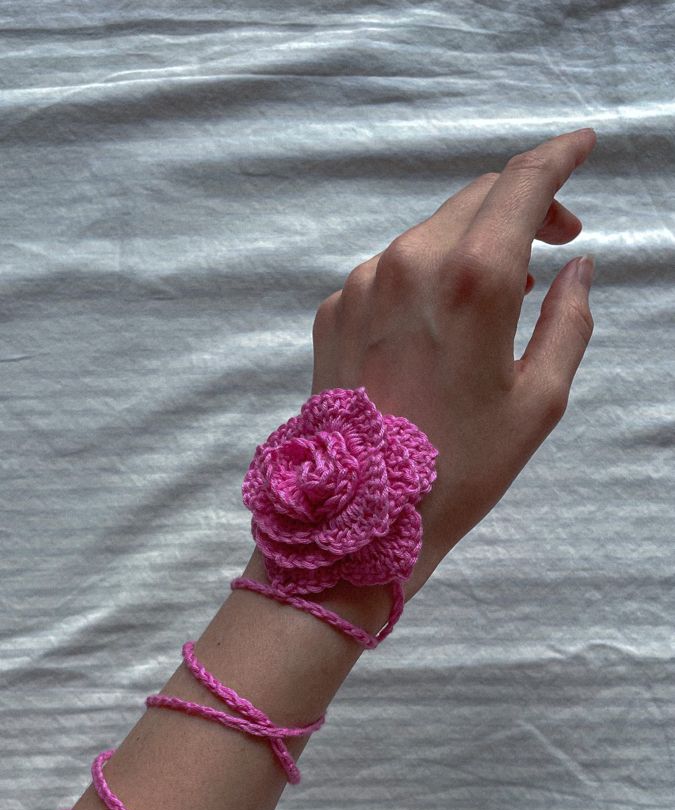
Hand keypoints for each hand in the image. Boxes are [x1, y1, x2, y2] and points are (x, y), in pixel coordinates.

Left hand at [310, 127, 596, 602]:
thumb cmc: (459, 468)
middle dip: (522, 206)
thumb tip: (577, 270)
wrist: (359, 518)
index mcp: (471, 280)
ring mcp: (362, 286)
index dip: (557, 158)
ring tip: (503, 295)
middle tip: (555, 241)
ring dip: (473, 244)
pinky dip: (425, 278)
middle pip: (475, 199)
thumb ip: (568, 322)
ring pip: (430, 234)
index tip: (581, 147)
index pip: (520, 184)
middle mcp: (409, 265)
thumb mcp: (538, 402)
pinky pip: (390, 272)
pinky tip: (441, 325)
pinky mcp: (332, 312)